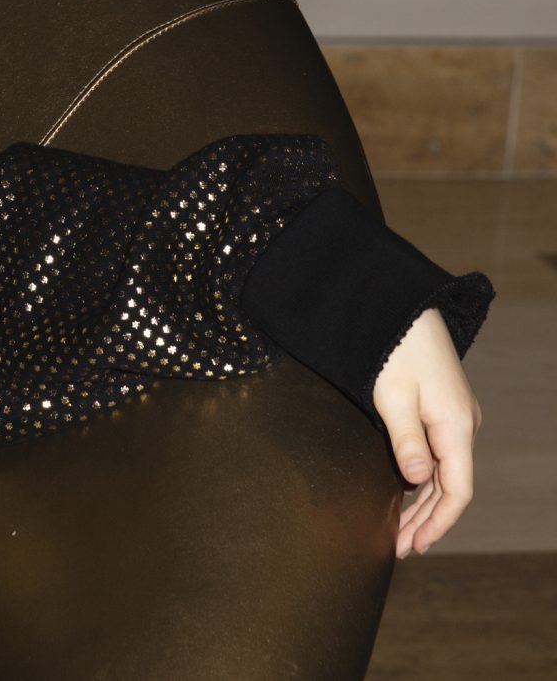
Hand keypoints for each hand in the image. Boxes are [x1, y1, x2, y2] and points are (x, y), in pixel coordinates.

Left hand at [373, 307, 481, 558]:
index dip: (439, 522)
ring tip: (401, 532)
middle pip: (451, 486)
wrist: (403, 308)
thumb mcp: (392, 396)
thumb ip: (407, 440)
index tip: (418, 547)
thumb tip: (419, 480)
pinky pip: (438, 454)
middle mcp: (462, 425)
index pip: (457, 490)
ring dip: (424, 502)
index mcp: (456, 427)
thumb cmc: (393, 349)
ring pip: (445, 472)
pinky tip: (408, 493)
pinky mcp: (441, 408)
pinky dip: (424, 479)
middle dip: (427, 520)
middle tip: (401, 548)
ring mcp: (454, 417)